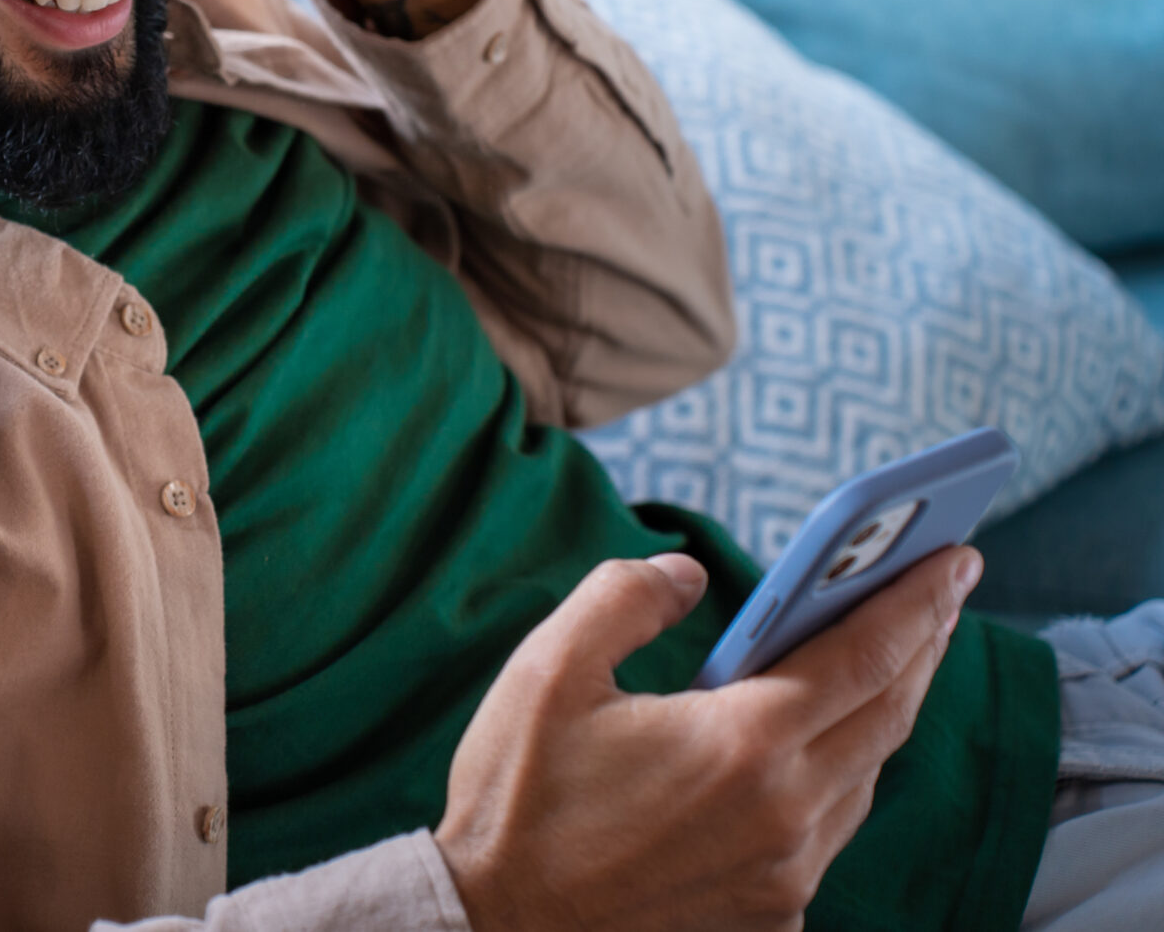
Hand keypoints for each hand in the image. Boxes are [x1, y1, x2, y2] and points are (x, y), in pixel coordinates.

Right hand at [434, 545, 981, 931]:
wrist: (496, 924)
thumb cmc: (517, 795)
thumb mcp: (549, 669)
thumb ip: (625, 597)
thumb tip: (688, 572)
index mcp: (740, 743)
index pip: (864, 656)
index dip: (917, 600)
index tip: (954, 556)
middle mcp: (785, 813)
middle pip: (888, 713)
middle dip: (924, 643)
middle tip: (944, 587)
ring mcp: (785, 873)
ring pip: (867, 774)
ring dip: (886, 707)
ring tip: (891, 653)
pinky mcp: (771, 912)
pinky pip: (832, 828)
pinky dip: (842, 772)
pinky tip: (821, 742)